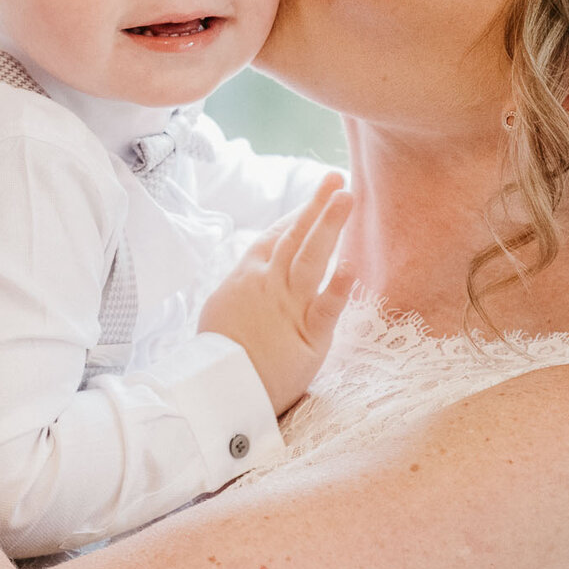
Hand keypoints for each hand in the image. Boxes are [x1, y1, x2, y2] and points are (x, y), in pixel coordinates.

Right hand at [199, 174, 356, 415]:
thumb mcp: (220, 311)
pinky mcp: (308, 336)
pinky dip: (340, 286)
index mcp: (246, 278)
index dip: (295, 216)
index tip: (313, 199)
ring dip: (329, 225)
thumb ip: (241, 290)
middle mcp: (268, 285)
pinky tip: (353, 263)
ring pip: (311, 258)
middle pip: (295, 237)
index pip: (275, 239)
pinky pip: (326, 307)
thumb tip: (250, 279)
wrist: (216, 390)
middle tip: (336, 177)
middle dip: (316, 205)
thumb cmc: (216, 358)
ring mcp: (288, 308)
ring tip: (346, 196)